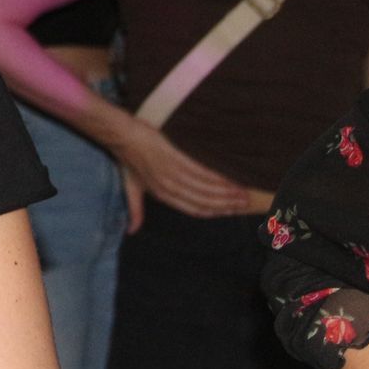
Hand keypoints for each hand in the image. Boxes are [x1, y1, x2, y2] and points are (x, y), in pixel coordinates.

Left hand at [113, 120, 253, 231]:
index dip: (215, 212)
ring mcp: (172, 173)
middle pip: (204, 201)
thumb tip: (131, 232)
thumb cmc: (127, 160)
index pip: (194, 209)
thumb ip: (135, 211)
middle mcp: (170, 188)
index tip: (232, 213)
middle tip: (246, 204)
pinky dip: (217, 177)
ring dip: (227, 192)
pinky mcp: (174, 158)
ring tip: (244, 193)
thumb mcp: (131, 189)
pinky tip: (230, 179)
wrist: (121, 136)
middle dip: (227, 204)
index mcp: (163, 196)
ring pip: (205, 188)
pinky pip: (200, 171)